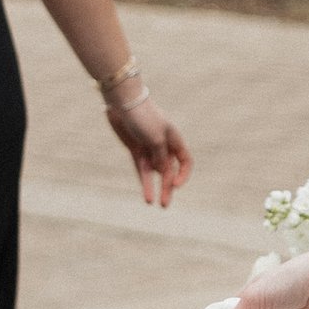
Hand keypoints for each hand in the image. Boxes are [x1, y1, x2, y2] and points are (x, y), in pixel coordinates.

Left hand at [106, 92, 192, 208]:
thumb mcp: (156, 138)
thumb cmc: (143, 116)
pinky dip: (144, 181)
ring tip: (154, 205)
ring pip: (155, 173)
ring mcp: (149, 149)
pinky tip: (146, 194)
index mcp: (175, 140)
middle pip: (169, 171)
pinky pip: (141, 170)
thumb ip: (160, 157)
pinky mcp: (136, 151)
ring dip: (155, 188)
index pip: (185, 162)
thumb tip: (163, 173)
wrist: (123, 103)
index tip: (175, 185)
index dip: (183, 175)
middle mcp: (164, 146)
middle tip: (165, 205)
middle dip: (168, 188)